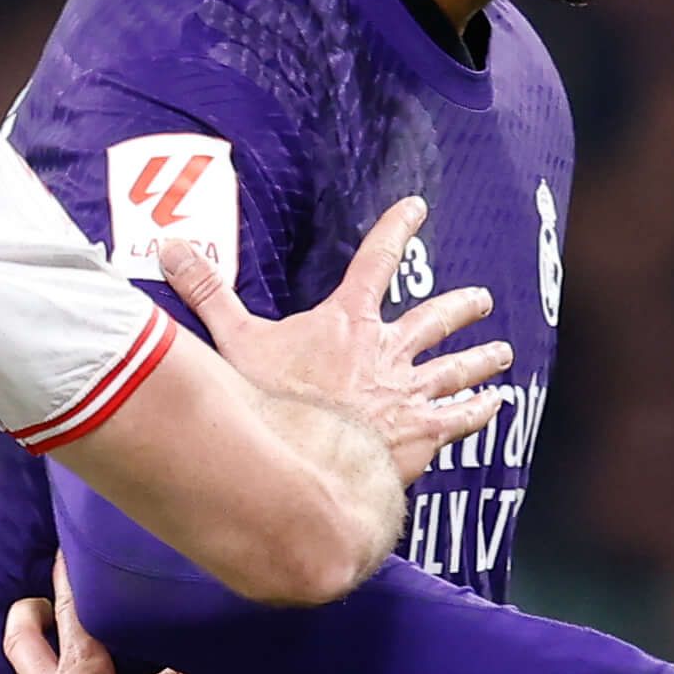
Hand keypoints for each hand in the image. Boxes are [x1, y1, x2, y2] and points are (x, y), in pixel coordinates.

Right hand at [166, 192, 515, 499]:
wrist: (310, 466)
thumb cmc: (272, 406)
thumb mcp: (234, 343)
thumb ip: (207, 293)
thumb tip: (171, 247)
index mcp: (347, 322)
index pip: (376, 259)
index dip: (397, 228)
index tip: (417, 207)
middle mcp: (388, 351)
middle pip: (433, 317)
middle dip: (459, 306)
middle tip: (481, 299)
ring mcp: (410, 392)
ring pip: (456, 367)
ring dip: (481, 358)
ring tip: (502, 353)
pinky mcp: (423, 433)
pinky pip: (461, 417)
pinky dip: (480, 409)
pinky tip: (497, 404)